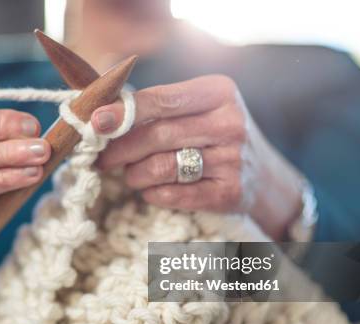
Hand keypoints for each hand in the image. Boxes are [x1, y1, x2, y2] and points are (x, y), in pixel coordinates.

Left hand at [91, 75, 303, 239]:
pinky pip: (173, 195)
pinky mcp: (229, 193)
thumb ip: (157, 107)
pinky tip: (151, 190)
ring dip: (134, 174)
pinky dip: (152, 193)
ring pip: (161, 167)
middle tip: (102, 158)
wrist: (264, 177)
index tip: (95, 122)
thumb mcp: (198, 109)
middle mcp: (230, 123)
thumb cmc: (215, 136)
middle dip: (120, 149)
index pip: (160, 100)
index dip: (123, 112)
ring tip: (130, 174)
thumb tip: (100, 116)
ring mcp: (232, 160)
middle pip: (157, 135)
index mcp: (219, 92)